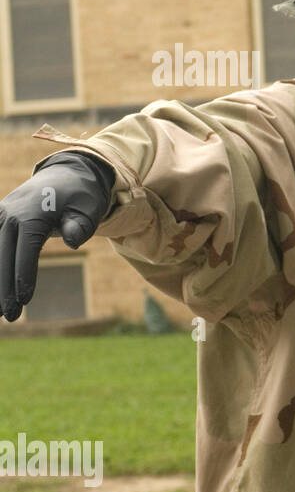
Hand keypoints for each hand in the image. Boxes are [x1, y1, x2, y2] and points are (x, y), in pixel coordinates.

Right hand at [0, 152, 114, 321]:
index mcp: (32, 213)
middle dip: (5, 288)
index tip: (24, 299)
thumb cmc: (82, 196)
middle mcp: (10, 214)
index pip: (25, 249)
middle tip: (10, 317)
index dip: (24, 275)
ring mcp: (1, 216)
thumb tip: (74, 241)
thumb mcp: (89, 208)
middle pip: (3, 256)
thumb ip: (80, 225)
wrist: (68, 174)